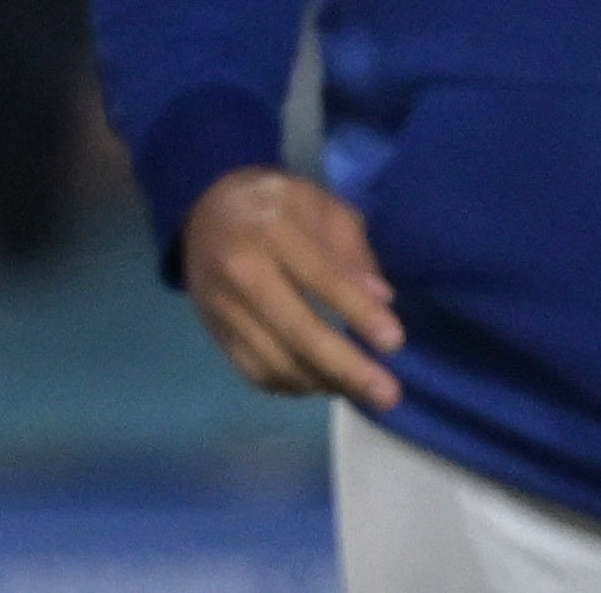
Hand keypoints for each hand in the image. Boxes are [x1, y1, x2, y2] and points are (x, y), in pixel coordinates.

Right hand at [180, 166, 403, 407]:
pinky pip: (256, 372)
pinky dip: (294, 386)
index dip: (358, 312)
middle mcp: (242, 270)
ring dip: (325, 383)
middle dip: (347, 367)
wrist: (206, 210)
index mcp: (273, 230)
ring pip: (277, 361)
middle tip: (388, 394)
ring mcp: (224, 306)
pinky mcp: (216, 331)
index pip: (321, 278)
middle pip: (297, 330)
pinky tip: (323, 382)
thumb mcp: (322, 206)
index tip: (394, 342)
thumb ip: (352, 250)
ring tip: (361, 390)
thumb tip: (381, 299)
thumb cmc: (278, 207)